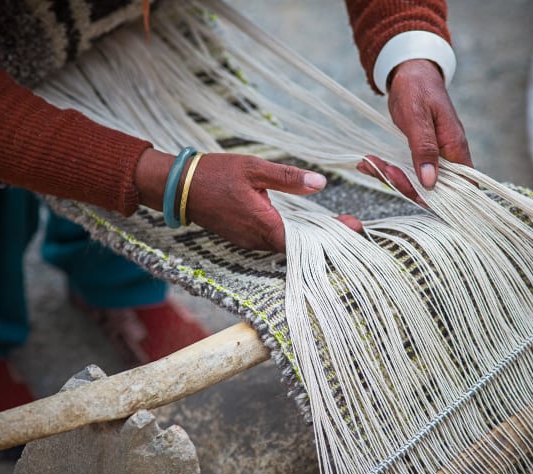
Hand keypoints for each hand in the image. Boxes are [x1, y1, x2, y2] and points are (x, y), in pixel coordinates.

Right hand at [135, 149, 361, 251]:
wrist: (179, 186)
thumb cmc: (215, 173)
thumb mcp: (254, 168)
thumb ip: (288, 178)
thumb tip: (320, 185)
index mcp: (262, 223)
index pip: (303, 240)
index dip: (329, 237)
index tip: (353, 227)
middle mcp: (256, 239)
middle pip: (297, 246)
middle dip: (325, 237)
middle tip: (350, 225)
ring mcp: (248, 241)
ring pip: (285, 244)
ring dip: (308, 237)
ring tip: (333, 224)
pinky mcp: (242, 237)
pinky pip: (272, 240)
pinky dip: (291, 234)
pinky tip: (303, 224)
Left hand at [358, 59, 471, 196]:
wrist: (410, 72)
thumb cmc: (417, 88)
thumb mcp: (418, 117)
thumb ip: (425, 149)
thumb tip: (431, 182)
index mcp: (455, 147)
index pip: (459, 187)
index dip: (438, 198)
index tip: (409, 189)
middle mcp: (449, 156)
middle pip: (432, 189)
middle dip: (403, 184)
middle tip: (381, 169)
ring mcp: (435, 156)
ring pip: (415, 181)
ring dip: (390, 175)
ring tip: (368, 163)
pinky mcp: (420, 154)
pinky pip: (405, 169)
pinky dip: (386, 168)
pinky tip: (368, 162)